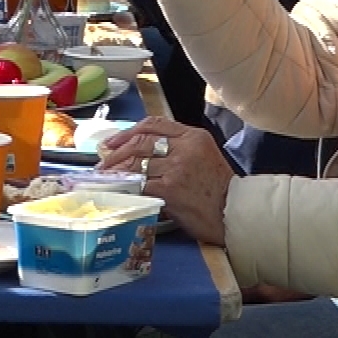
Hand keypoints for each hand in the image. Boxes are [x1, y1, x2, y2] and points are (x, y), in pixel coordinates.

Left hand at [98, 116, 231, 245]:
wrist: (234, 214)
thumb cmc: (219, 190)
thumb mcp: (203, 156)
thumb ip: (178, 149)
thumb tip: (143, 153)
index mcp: (193, 136)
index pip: (154, 124)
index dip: (128, 132)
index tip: (113, 141)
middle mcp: (185, 147)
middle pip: (141, 142)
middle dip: (117, 152)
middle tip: (103, 162)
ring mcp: (177, 167)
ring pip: (137, 163)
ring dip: (117, 171)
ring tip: (106, 177)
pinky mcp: (170, 188)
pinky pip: (140, 183)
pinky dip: (126, 187)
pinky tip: (118, 190)